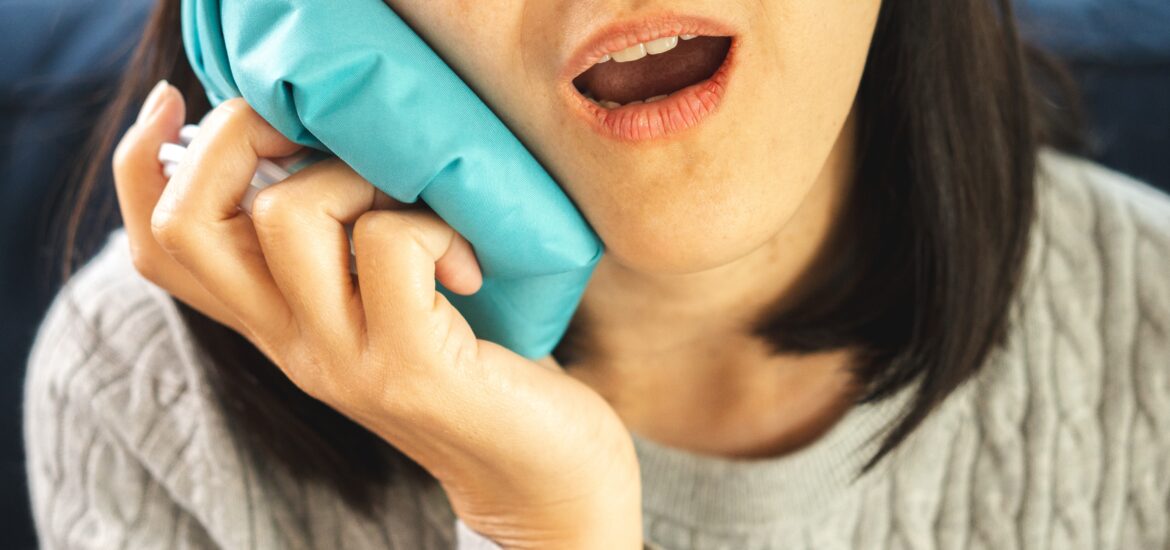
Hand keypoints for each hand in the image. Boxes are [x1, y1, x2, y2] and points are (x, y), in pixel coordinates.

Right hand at [112, 80, 642, 548]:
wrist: (537, 477)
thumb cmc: (474, 365)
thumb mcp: (383, 303)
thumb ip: (336, 250)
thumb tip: (310, 144)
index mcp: (275, 323)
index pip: (159, 248)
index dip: (143, 166)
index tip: (183, 105)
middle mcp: (288, 345)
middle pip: (189, 224)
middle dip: (236, 136)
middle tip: (310, 127)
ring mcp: (342, 359)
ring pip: (288, 215)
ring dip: (355, 174)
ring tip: (411, 205)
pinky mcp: (410, 366)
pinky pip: (390, 243)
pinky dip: (434, 227)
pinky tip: (468, 268)